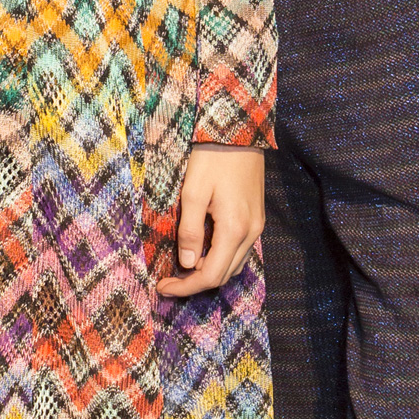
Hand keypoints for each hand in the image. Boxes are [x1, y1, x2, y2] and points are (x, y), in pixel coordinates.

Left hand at [157, 145, 264, 296]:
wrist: (240, 131)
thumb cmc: (213, 158)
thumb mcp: (193, 192)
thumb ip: (189, 231)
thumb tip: (186, 264)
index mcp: (235, 229)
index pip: (210, 275)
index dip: (186, 287)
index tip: (162, 287)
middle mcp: (251, 233)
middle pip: (224, 275)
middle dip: (195, 283)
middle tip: (168, 280)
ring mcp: (257, 226)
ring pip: (233, 265)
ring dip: (208, 272)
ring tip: (181, 268)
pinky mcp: (256, 218)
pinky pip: (238, 250)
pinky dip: (219, 258)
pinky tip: (200, 250)